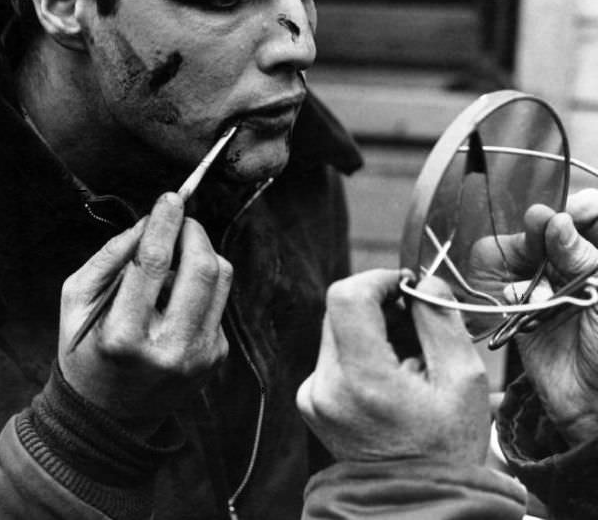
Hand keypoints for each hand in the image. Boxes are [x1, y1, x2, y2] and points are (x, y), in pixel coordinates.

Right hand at [58, 192, 231, 435]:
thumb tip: (147, 222)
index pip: (153, 262)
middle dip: (193, 231)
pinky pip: (220, 301)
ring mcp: (198, 357)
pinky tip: (179, 293)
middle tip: (180, 219)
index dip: (164, 222)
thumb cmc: (86, 350)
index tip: (170, 198)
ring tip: (180, 253)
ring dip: (204, 252)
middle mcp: (168, 349)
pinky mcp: (216, 357)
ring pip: (221, 279)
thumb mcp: (76, 303)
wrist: (109, 416)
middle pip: (201, 267)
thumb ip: (108, 258)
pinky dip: (203, 284)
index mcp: (124, 336)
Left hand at [296, 270, 489, 465]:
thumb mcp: (464, 380)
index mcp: (363, 380)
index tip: (406, 288)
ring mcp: (314, 397)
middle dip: (380, 306)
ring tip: (409, 359)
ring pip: (337, 330)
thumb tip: (423, 281)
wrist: (419, 505)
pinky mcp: (312, 403)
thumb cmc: (448, 449)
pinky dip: (361, 352)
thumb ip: (441, 320)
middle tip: (416, 326)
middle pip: (341, 310)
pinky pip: (333, 356)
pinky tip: (392, 377)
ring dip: (372, 329)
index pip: (346, 296)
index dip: (378, 279)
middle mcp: (326, 386)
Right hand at [506, 198, 597, 445]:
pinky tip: (524, 302)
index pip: (594, 218)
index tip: (575, 210)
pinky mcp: (525, 308)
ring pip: (528, 252)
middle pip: (555, 230)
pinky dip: (513, 290)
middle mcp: (578, 270)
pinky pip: (508, 285)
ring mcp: (551, 287)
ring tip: (540, 283)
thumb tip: (558, 221)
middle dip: (545, 228)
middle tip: (538, 224)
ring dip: (527, 259)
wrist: (595, 409)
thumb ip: (584, 257)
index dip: (585, 209)